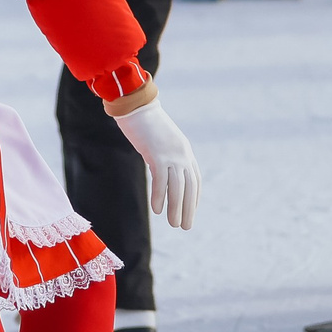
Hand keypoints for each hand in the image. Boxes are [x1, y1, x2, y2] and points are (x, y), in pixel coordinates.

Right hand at [111, 100, 200, 229]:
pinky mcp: (157, 153)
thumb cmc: (144, 122)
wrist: (136, 106)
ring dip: (176, 208)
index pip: (195, 179)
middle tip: (185, 226)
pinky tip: (157, 210)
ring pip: (178, 187)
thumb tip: (159, 169)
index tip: (190, 212)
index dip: (194, 198)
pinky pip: (161, 180)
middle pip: (189, 186)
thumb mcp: (159, 141)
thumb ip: (163, 155)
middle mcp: (182, 154)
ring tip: (174, 224)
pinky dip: (160, 196)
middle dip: (188, 208)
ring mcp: (170, 154)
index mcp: (184, 151)